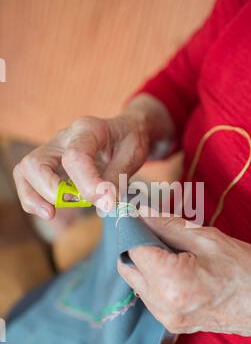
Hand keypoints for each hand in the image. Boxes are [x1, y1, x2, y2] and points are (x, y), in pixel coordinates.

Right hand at [13, 113, 149, 219]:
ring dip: (34, 197)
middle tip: (73, 204)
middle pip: (35, 162)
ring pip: (25, 171)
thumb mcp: (133, 156)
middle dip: (49, 191)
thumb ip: (117, 179)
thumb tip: (104, 203)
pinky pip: (28, 180)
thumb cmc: (129, 140)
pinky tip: (52, 211)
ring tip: (52, 213)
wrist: (125, 129)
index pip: (75, 156)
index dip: (87, 184)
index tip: (105, 202)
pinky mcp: (49, 163)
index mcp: (89, 130)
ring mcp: (52, 149)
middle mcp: (64, 137)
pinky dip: (34, 199)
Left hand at [118, 211, 250, 342]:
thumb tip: (140, 212)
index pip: (131, 248)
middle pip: (127, 266)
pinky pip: (149, 292)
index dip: (131, 227)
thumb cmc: (247, 270)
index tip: (135, 212)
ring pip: (136, 280)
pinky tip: (174, 263)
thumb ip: (167, 225)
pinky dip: (153, 274)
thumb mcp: (207, 239)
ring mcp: (165, 318)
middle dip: (135, 242)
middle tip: (154, 226)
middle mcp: (162, 305)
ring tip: (170, 246)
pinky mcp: (171, 322)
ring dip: (144, 259)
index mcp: (171, 282)